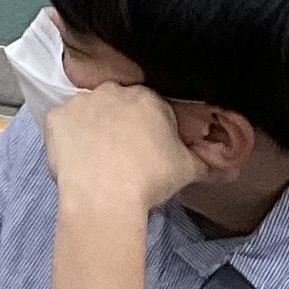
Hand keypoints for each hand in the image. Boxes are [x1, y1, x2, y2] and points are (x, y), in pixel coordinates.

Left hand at [38, 84, 205, 219]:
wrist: (104, 196)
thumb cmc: (150, 178)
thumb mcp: (187, 170)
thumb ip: (209, 166)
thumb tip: (232, 171)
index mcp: (147, 98)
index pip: (151, 107)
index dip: (150, 129)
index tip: (148, 149)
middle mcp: (112, 92)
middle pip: (117, 105)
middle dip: (120, 125)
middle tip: (122, 155)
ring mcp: (80, 102)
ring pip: (88, 113)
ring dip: (92, 129)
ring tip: (98, 160)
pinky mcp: (55, 118)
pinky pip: (62, 125)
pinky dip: (67, 139)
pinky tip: (76, 159)